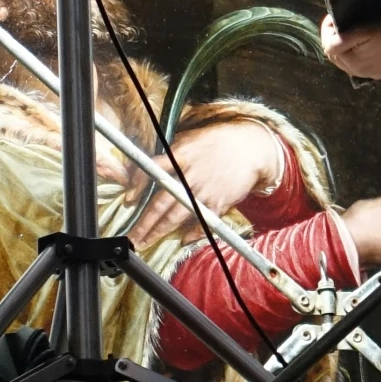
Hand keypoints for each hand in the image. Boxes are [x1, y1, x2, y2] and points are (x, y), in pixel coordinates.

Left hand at [125, 118, 283, 250]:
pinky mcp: (220, 202)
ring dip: (159, 231)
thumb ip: (169, 155)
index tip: (128, 201)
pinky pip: (203, 222)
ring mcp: (205, 191)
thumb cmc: (218, 142)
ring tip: (146, 242)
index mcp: (181, 156)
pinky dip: (193, 233)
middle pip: (161, 203)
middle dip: (144, 222)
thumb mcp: (190, 139)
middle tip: (132, 237)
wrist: (252, 147)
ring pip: (177, 215)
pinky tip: (182, 240)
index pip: (153, 170)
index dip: (137, 186)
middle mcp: (191, 175)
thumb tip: (145, 168)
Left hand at [323, 13, 380, 80]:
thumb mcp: (362, 30)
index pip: (329, 49)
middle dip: (335, 42)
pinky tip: (372, 47)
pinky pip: (371, 65)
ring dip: (349, 51)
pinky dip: (366, 57)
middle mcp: (363, 73)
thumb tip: (329, 42)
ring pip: (354, 64)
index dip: (327, 31)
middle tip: (339, 26)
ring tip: (354, 37)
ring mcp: (378, 74)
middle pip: (339, 59)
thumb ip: (341, 40)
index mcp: (353, 63)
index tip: (332, 18)